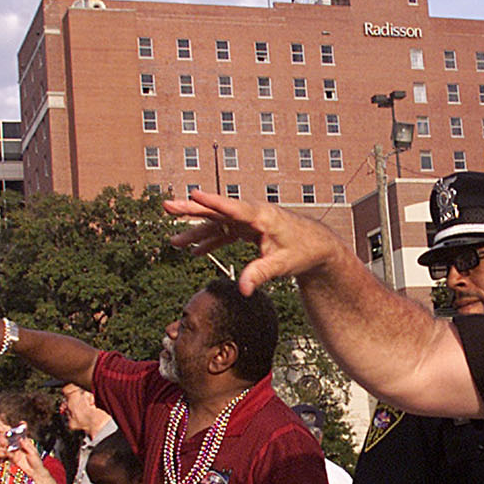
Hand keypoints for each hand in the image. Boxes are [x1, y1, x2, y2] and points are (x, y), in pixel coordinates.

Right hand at [165, 191, 349, 295]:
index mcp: (261, 217)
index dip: (213, 202)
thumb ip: (261, 274)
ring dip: (195, 232)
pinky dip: (210, 242)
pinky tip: (195, 251)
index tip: (193, 194)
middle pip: (217, 211)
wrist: (317, 246)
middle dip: (191, 210)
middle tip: (167, 206)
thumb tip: (243, 290)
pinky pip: (225, 234)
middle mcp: (252, 215)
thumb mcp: (284, 264)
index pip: (233, 208)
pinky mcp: (248, 230)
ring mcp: (248, 222)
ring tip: (173, 242)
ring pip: (217, 224)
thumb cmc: (304, 251)